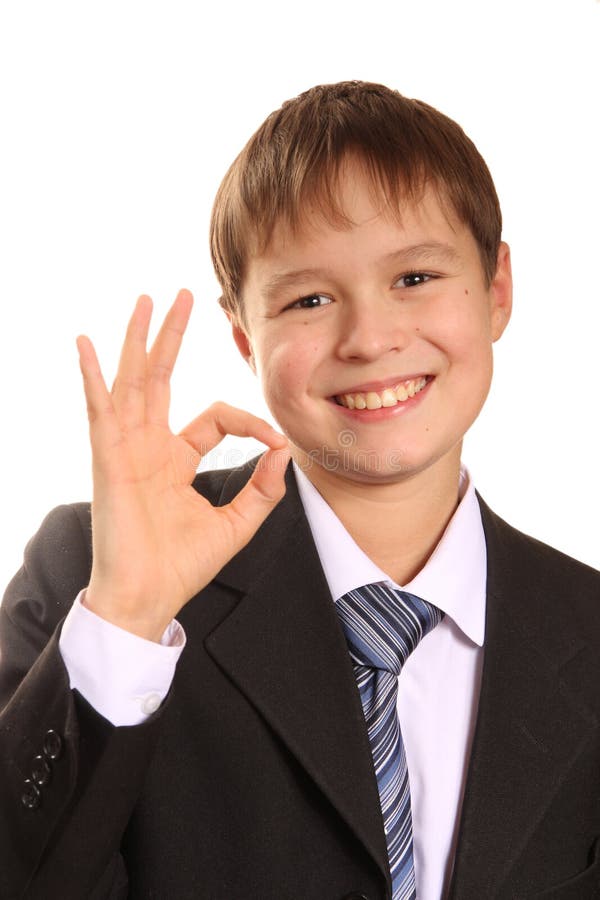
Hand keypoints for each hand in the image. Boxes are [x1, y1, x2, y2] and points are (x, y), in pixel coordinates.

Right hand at [77, 289, 289, 640]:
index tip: (276, 440)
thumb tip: (285, 449)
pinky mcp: (108, 460)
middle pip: (161, 379)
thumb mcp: (237, 524)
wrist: (148, 598)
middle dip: (172, 338)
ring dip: (139, 341)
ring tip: (146, 302)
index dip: (249, 422)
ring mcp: (126, 449)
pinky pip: (100, 411)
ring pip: (134, 382)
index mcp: (176, 460)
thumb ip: (264, 488)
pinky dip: (93, 377)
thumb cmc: (182, 566)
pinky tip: (86, 345)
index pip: (214, 417)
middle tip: (181, 297)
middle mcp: (149, 447)